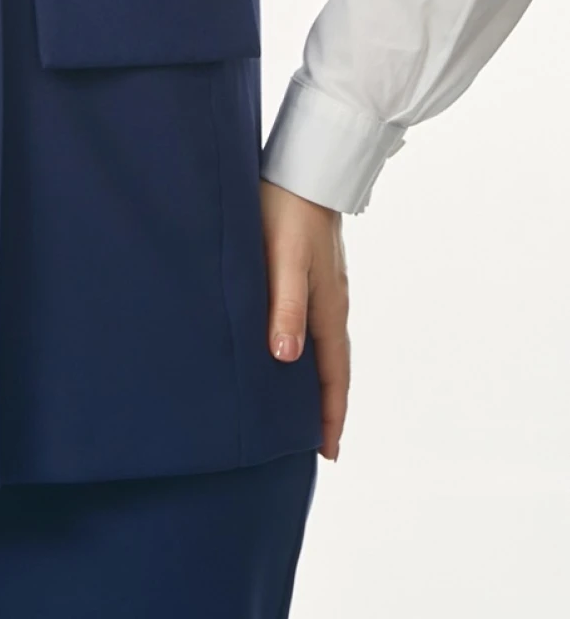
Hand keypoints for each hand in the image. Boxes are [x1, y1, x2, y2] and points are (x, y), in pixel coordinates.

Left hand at [259, 177, 349, 460]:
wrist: (304, 165)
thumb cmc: (287, 211)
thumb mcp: (283, 261)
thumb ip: (285, 308)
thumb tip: (286, 358)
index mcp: (329, 309)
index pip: (334, 376)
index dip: (330, 415)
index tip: (329, 452)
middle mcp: (332, 303)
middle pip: (334, 367)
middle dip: (327, 406)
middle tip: (319, 443)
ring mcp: (326, 288)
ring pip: (325, 346)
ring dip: (318, 379)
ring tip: (302, 405)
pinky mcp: (314, 271)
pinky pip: (316, 323)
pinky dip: (309, 349)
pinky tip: (291, 347)